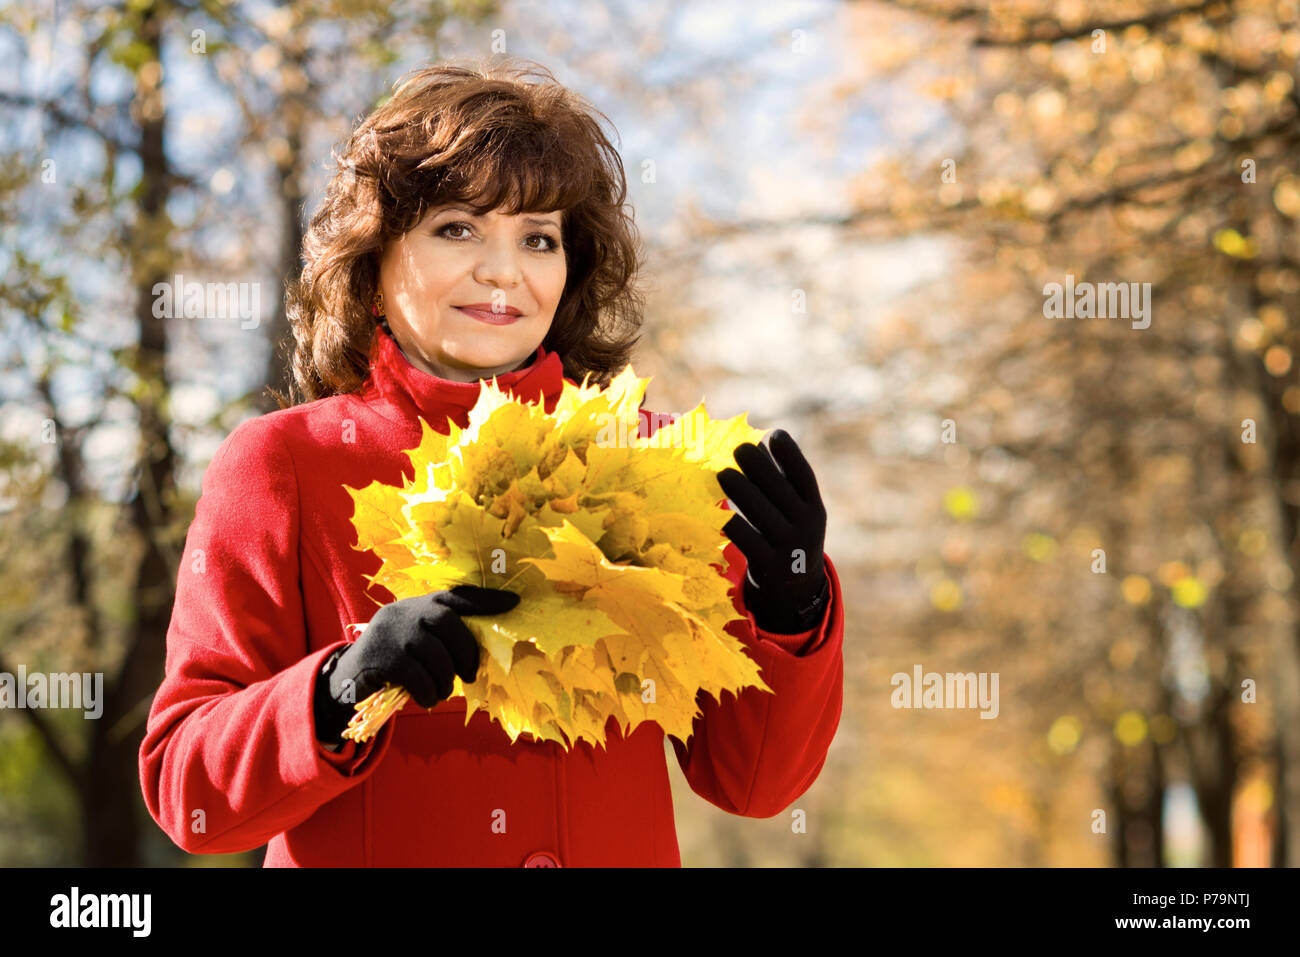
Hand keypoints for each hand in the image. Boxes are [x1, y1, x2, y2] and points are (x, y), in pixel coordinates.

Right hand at [313, 584, 519, 744]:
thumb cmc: (395, 659)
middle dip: (466, 651)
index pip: (456, 596)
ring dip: (445, 679)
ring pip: (433, 653)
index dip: (486, 599)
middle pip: (447, 622)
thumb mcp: (417, 640)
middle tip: (470, 675)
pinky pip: (416, 675)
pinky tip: (427, 699)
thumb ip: (442, 637)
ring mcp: (391, 632)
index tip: (514, 602)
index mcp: (420, 604)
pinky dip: (428, 691)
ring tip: (443, 692)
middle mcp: (405, 611)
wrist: (349, 676)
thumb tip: (481, 655)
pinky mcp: (381, 656)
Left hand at [718, 429, 827, 632]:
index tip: (774, 435)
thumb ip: (778, 479)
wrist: (796, 587)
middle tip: (739, 448)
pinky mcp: (768, 565)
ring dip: (741, 492)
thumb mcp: (794, 508)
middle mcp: (806, 526)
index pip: (804, 477)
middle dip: (760, 468)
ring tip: (723, 473)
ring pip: (762, 514)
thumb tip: (754, 441)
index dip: (791, 455)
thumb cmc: (788, 531)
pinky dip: (732, 525)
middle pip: (781, 492)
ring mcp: (788, 547)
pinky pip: (747, 540)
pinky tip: (717, 511)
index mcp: (814, 507)